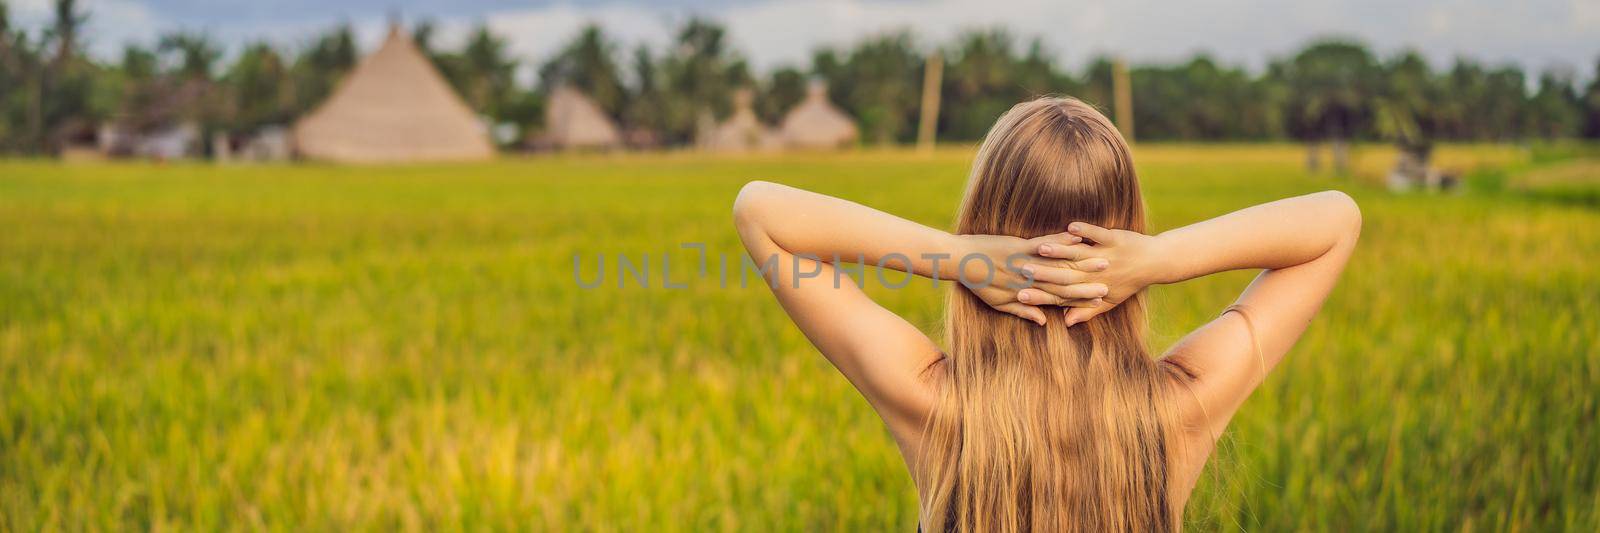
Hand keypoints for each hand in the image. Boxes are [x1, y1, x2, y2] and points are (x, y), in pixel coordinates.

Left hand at [954, 232, 1110, 325]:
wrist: (959, 260)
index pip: (1059, 300)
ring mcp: (1025, 263)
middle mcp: (1029, 281)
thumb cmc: (978, 283)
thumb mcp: (999, 303)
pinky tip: (1078, 238)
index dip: (1081, 301)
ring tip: (1104, 260)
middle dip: (1090, 283)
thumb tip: (1044, 321)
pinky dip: (1061, 242)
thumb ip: (1023, 312)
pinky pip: (1044, 244)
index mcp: (1026, 294)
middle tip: (1111, 284)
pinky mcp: (1019, 247)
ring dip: (1083, 262)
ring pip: (1059, 265)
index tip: (1101, 301)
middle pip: (1065, 284)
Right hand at [1015, 222, 1165, 326]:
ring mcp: (1106, 256)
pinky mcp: (1115, 240)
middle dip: (1042, 273)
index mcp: (1091, 289)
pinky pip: (1098, 235)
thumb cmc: (1129, 282)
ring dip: (1060, 251)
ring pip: (1079, 255)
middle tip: (1021, 271)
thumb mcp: (1110, 302)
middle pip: (1065, 275)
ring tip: (1040, 249)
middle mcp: (1096, 275)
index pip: (1061, 295)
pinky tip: (1071, 227)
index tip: (1020, 296)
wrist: (1155, 262)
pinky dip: (1086, 231)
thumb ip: (1085, 312)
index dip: (1040, 295)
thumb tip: (1066, 322)